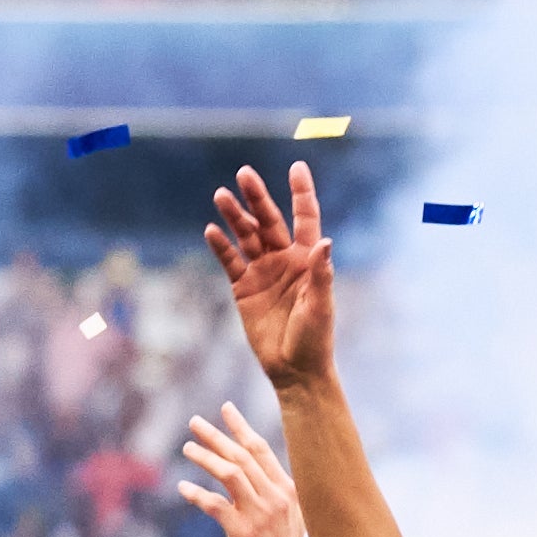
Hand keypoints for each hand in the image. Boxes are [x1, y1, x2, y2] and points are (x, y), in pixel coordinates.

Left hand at [172, 403, 308, 536]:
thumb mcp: (288, 518)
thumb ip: (273, 491)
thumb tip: (250, 467)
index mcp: (289, 491)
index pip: (261, 450)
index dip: (241, 427)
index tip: (225, 408)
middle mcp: (277, 499)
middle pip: (242, 456)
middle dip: (216, 436)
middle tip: (194, 422)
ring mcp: (261, 516)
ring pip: (229, 474)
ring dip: (205, 458)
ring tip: (187, 449)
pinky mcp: (243, 533)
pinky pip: (214, 505)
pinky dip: (196, 494)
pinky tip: (183, 488)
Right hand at [204, 161, 336, 388]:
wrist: (293, 369)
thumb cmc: (315, 338)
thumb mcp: (321, 306)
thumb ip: (321, 274)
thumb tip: (325, 242)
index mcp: (307, 259)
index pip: (304, 218)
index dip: (301, 193)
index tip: (297, 167)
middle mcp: (284, 259)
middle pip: (269, 220)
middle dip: (257, 197)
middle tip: (244, 174)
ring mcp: (262, 271)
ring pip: (246, 235)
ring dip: (234, 216)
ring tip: (221, 195)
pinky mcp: (242, 287)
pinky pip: (229, 260)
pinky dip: (220, 246)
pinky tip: (211, 231)